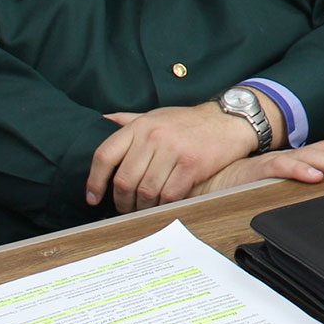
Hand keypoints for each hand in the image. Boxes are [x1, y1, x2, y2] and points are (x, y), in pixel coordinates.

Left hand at [86, 103, 260, 213]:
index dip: (94, 181)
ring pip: (145, 191)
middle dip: (122, 201)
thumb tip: (103, 120)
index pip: (105, 155)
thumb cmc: (191, 121)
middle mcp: (154, 136)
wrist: (229, 120)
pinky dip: (163, 205)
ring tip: (144, 209)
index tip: (94, 198)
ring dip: (142, 207)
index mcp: (140, 125)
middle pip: (124, 180)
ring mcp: (173, 150)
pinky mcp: (192, 164)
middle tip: (126, 208)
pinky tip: (163, 205)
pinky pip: (169, 195)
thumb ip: (130, 120)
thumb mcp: (158, 114)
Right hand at [191, 140, 323, 197]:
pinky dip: (299, 171)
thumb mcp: (278, 182)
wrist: (204, 180)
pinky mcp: (255, 170)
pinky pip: (280, 168)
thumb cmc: (240, 183)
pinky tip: (315, 178)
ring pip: (309, 157)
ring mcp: (272, 161)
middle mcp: (288, 156)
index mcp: (296, 158)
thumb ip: (300, 179)